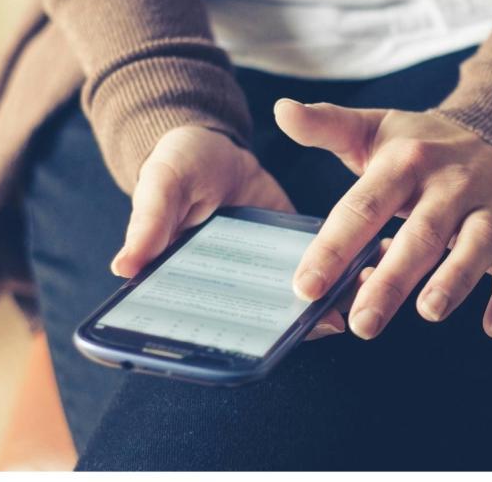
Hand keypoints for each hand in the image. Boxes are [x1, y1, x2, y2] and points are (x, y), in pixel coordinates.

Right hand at [109, 126, 345, 340]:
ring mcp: (265, 270)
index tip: (261, 347)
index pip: (207, 322)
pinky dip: (341, 273)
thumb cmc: (176, 165)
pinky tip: (367, 268)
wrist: (216, 144)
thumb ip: (149, 222)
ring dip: (324, 304)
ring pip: (293, 301)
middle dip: (292, 327)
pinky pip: (319, 269)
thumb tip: (124, 267)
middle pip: (259, 320)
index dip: (232, 340)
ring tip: (354, 301)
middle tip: (326, 322)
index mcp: (189, 280)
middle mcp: (230, 285)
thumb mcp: (161, 184)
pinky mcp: (293, 248)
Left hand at [274, 99, 491, 339]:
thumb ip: (326, 125)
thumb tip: (281, 109)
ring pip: (473, 247)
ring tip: (428, 312)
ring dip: (453, 280)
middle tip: (362, 322)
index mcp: (405, 162)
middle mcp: (449, 185)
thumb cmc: (421, 144)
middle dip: (391, 281)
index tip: (306, 286)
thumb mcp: (372, 129)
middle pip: (419, 234)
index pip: (363, 207)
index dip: (333, 248)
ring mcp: (487, 209)